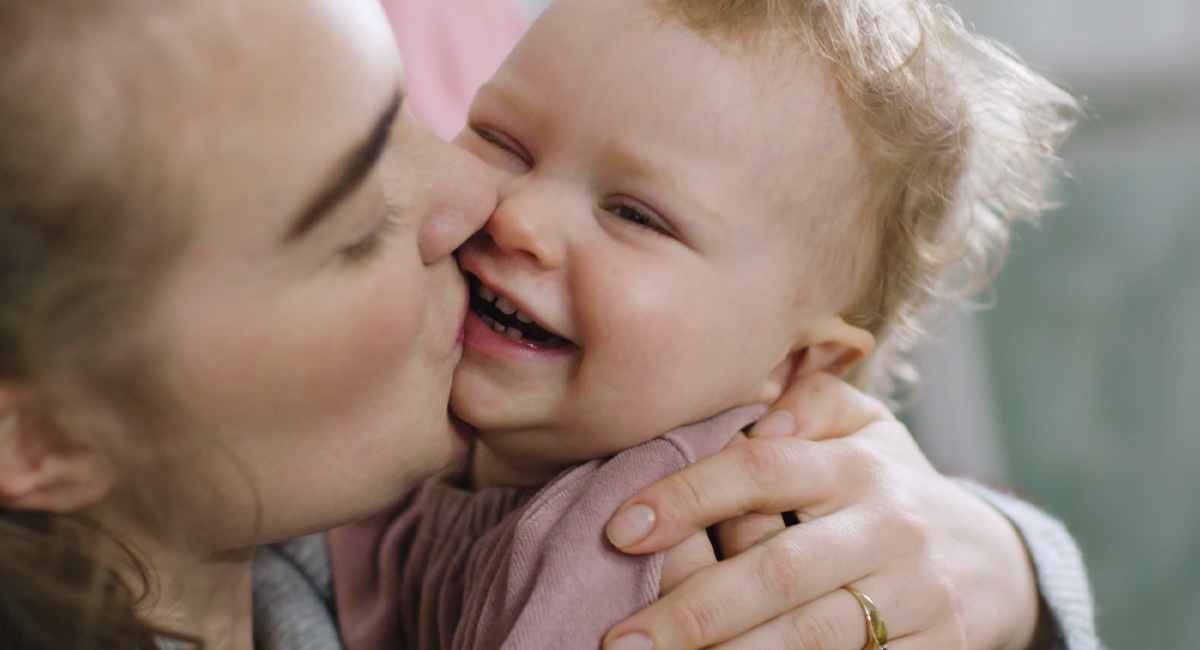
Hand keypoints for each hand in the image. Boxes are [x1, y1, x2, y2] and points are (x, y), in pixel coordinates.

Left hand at [602, 373, 1044, 649]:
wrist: (997, 562)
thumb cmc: (893, 488)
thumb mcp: (867, 427)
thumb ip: (812, 402)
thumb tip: (759, 414)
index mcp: (856, 466)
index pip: (763, 469)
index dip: (689, 496)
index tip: (621, 529)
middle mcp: (886, 527)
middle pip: (778, 570)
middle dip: (693, 610)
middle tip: (620, 639)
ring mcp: (914, 595)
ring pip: (813, 634)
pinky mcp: (935, 648)